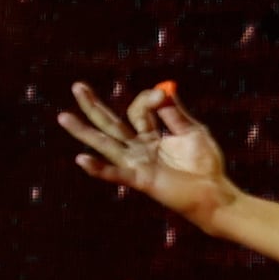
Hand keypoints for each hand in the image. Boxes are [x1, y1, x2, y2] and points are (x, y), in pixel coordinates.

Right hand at [59, 81, 241, 231]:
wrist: (215, 193)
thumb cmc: (206, 164)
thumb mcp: (193, 132)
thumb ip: (175, 113)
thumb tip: (162, 89)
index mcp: (150, 135)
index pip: (138, 111)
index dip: (147, 100)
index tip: (161, 95)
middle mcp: (139, 147)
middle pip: (111, 123)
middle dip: (93, 105)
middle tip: (77, 86)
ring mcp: (137, 163)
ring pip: (105, 144)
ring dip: (83, 131)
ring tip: (63, 117)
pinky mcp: (140, 179)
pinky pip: (116, 173)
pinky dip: (98, 168)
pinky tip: (81, 159)